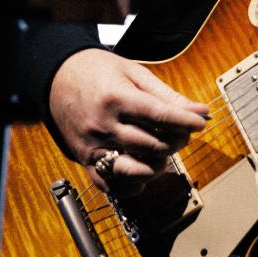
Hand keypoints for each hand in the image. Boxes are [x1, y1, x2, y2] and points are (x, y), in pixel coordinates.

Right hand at [48, 48, 211, 193]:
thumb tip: (198, 111)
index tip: (200, 122)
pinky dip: (133, 184)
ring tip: (163, 151)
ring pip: (135, 170)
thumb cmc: (97, 71)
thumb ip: (166, 95)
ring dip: (158, 164)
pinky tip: (143, 170)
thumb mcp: (133, 72)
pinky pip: (111, 185)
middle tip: (181, 133)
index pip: (160, 117)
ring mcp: (93, 146)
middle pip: (152, 145)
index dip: (186, 122)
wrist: (56, 77)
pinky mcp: (85, 161)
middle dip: (176, 141)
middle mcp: (104, 125)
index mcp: (117, 99)